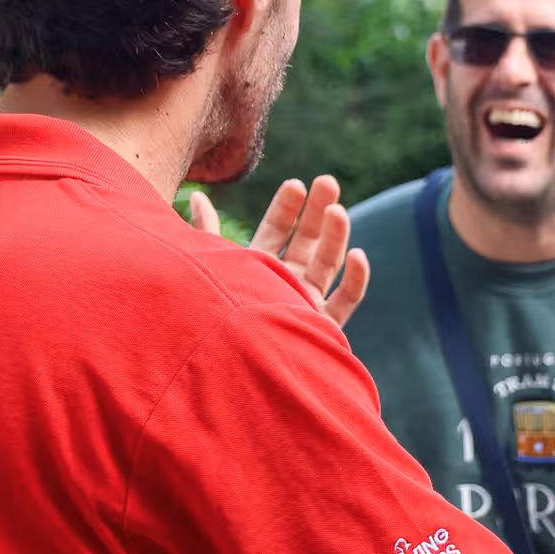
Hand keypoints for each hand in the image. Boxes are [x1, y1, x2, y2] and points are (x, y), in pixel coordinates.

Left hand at [188, 175, 371, 327]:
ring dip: (335, 236)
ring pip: (328, 264)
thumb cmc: (216, 317)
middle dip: (317, 211)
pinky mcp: (323, 328)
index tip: (295, 185)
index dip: (286, 207)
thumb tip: (196, 194)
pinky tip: (358, 254)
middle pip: (306, 242)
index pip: (275, 231)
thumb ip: (207, 231)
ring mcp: (306, 305)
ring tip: (338, 210)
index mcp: (257, 270)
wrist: (230, 371)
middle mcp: (284, 285)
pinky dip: (355, 279)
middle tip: (327, 182)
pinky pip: (345, 301)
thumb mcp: (211, 267)